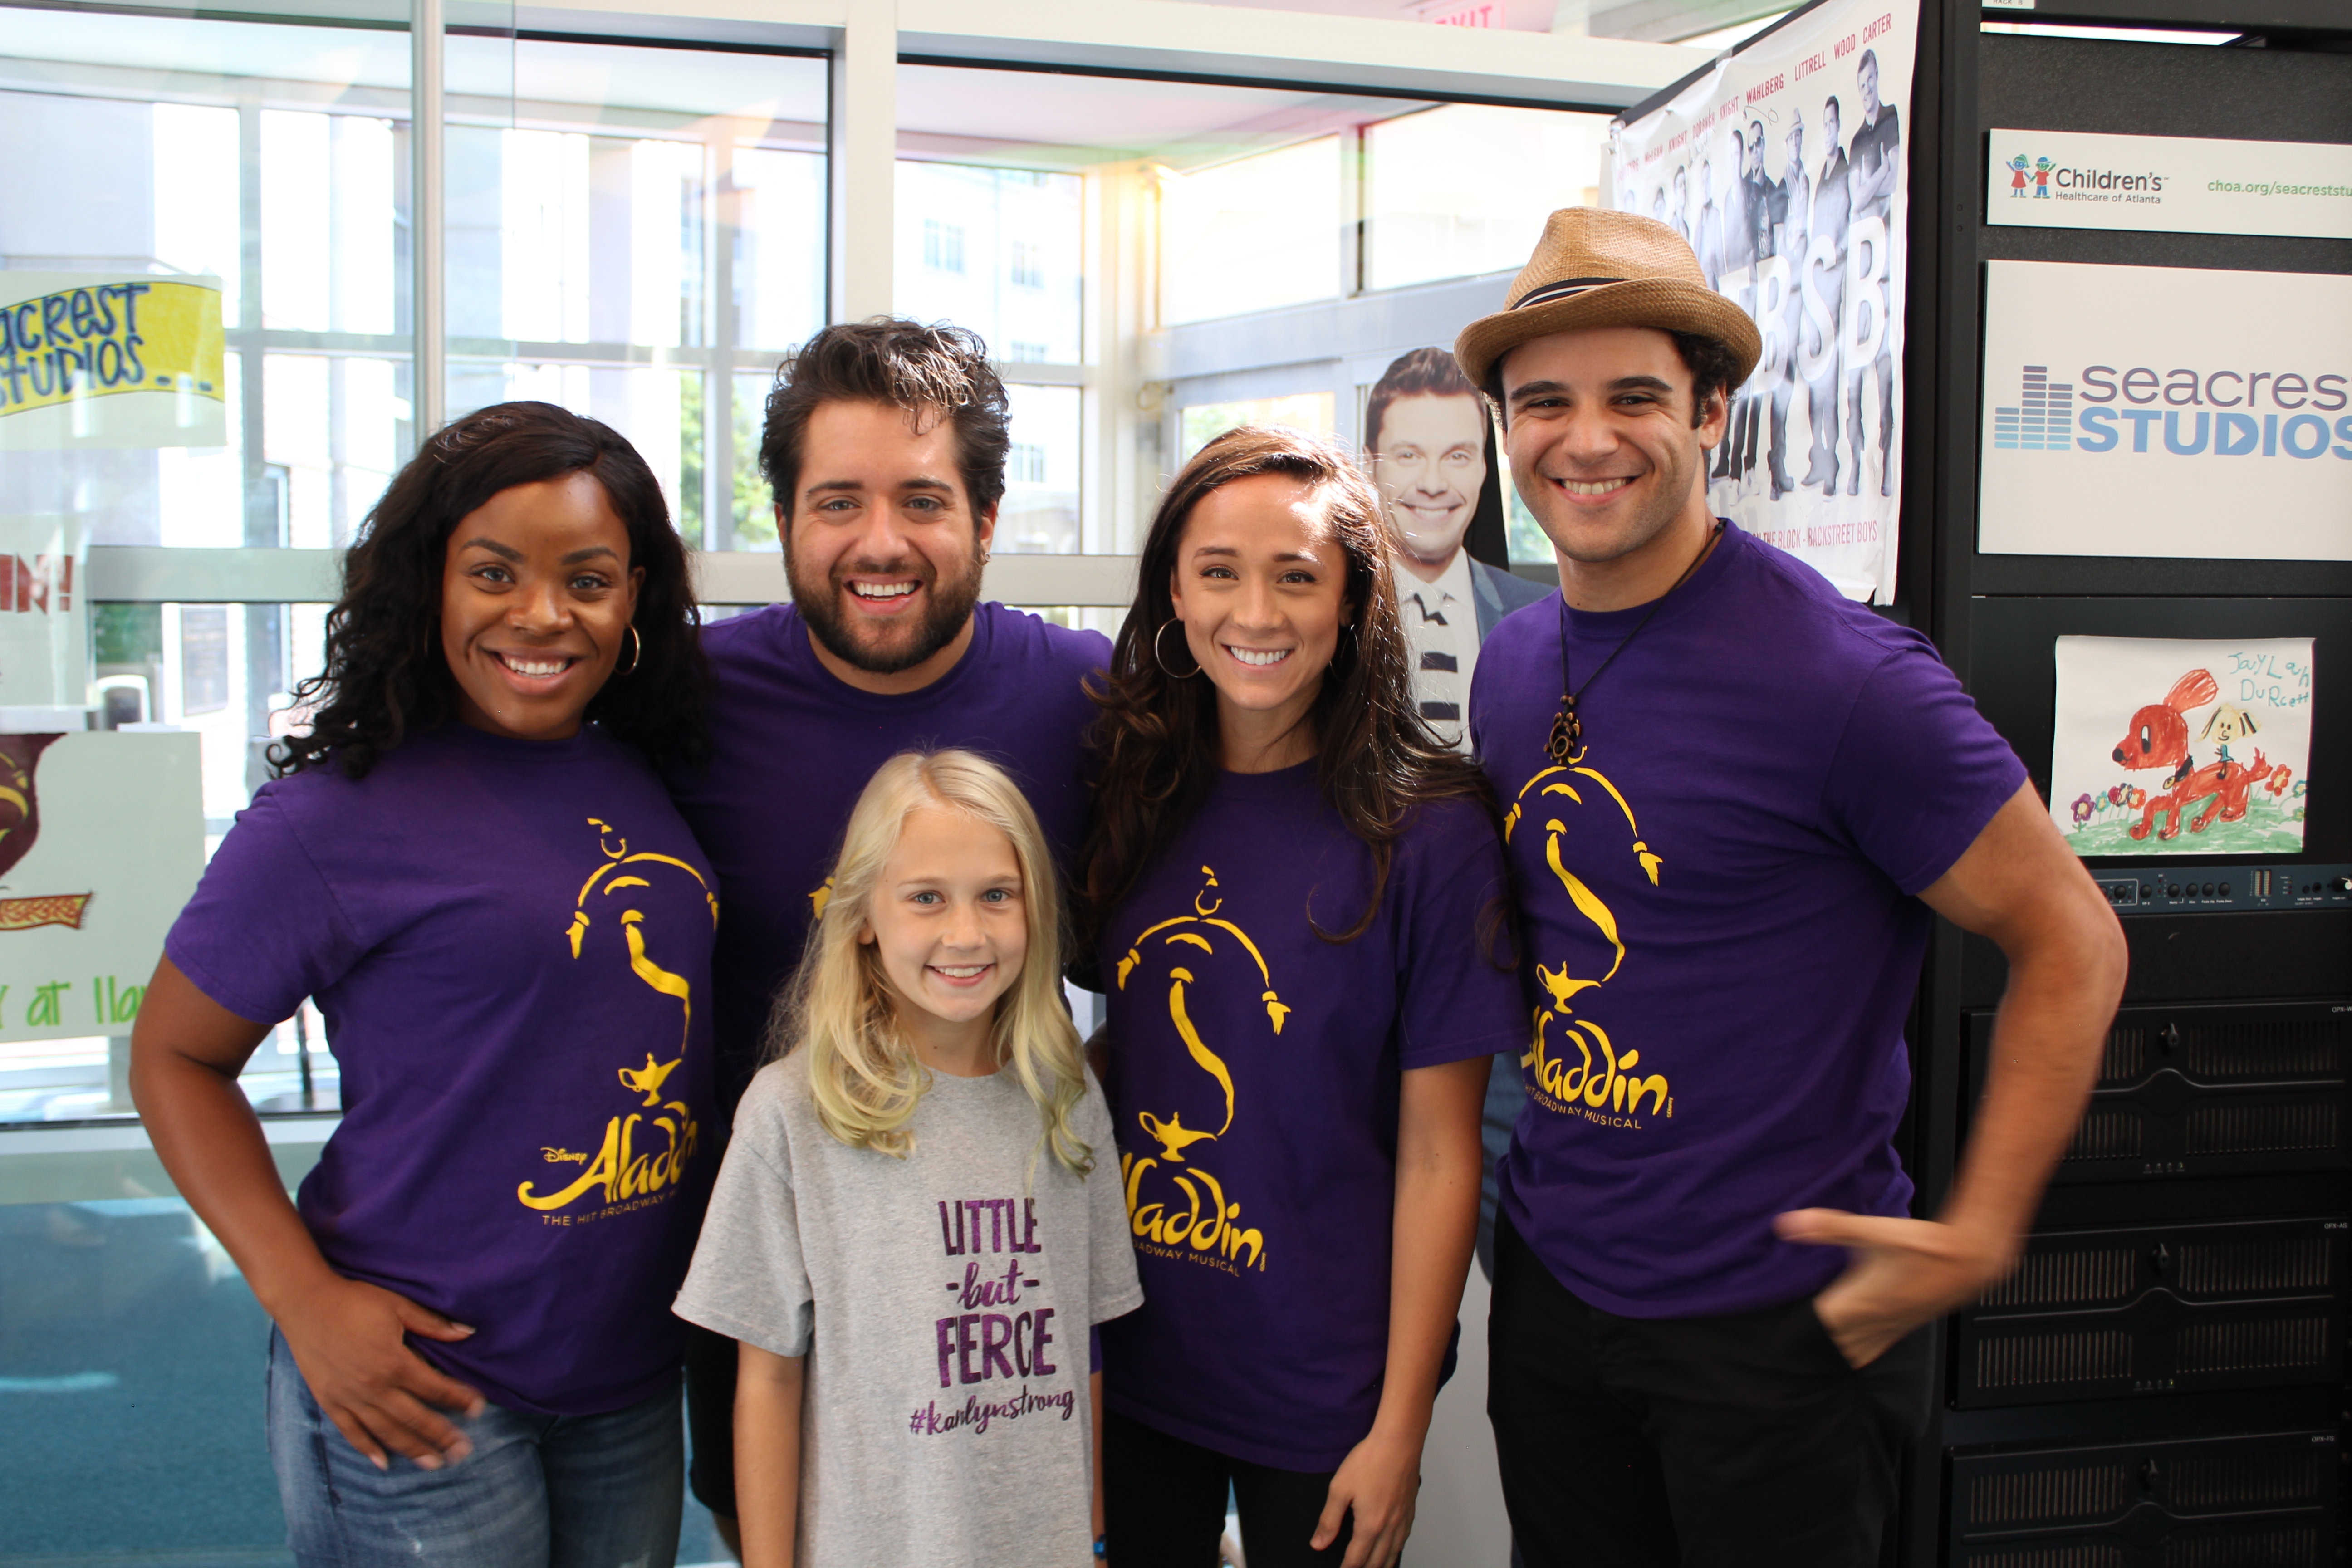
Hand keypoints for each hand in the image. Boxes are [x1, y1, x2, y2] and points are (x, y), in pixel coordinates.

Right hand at [276, 1273, 484, 1469]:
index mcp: (393, 1362)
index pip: (435, 1388)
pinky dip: (368, 1448)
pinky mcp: (329, 1401)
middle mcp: (373, 1387)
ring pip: (386, 1431)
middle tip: (463, 1452)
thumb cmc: (354, 1300)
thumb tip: (468, 1332)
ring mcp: (349, 1397)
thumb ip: (433, 1324)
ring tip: (434, 1464)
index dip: (459, 1399)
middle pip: (415, 1418)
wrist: (305, 1302)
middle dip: (442, 1436)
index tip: (479, 1409)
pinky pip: (351, 1431)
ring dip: (412, 1449)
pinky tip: (383, 1463)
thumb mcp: (398, 1306)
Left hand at [1312, 1424, 1421, 1567]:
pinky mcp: (1410, 1509)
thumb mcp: (1339, 1488)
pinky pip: (1404, 1539)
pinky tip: (1393, 1548)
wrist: (1398, 1441)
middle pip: (1377, 1561)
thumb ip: (1329, 1520)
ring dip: (1382, 1565)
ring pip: (1393, 1553)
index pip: (1357, 1559)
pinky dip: (1396, 1550)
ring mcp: (1403, 1519)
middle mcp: (1389, 1527)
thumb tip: (1318, 1543)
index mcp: (1370, 1525)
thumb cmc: (1370, 1460)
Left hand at [1776, 1208, 2014, 1367]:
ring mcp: (1890, 1329)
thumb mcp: (1871, 1231)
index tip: (1773, 1339)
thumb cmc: (1924, 1246)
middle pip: (1831, 1351)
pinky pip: (1875, 1350)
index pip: (1816, 1331)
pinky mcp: (1904, 1327)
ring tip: (1811, 1355)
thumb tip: (1788, 1224)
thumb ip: (1828, 1227)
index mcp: (1857, 1305)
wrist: (1968, 1259)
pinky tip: (1851, 1345)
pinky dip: (1857, 1353)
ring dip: (1833, 1355)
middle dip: (1809, 1352)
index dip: (1792, 1336)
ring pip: (1854, 1355)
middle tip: (1786, 1353)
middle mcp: (1872, 1323)